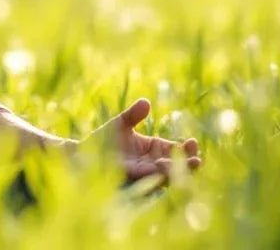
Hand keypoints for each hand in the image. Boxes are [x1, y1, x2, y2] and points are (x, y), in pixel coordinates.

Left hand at [86, 98, 201, 183]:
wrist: (82, 153)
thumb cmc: (103, 139)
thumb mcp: (120, 124)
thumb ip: (133, 115)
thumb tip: (146, 102)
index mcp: (154, 149)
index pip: (177, 151)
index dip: (187, 149)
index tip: (192, 142)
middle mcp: (151, 163)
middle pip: (177, 167)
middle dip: (188, 164)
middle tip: (197, 159)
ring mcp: (142, 173)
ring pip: (165, 176)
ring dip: (176, 171)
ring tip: (186, 165)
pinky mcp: (131, 178)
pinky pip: (148, 178)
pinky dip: (157, 174)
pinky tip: (162, 166)